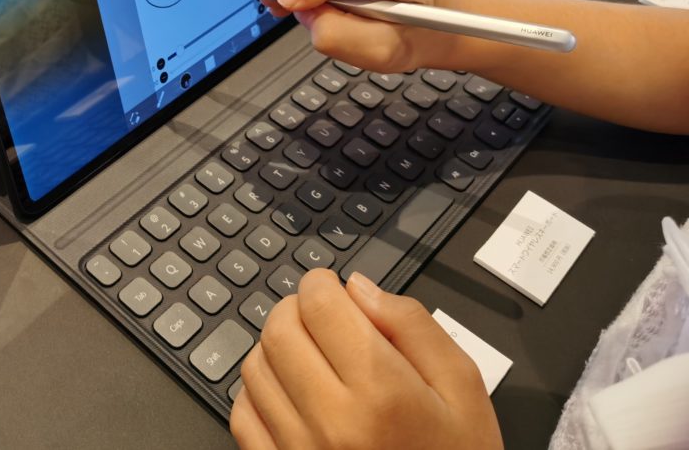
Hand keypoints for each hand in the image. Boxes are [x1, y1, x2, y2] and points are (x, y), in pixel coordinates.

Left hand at [231, 270, 501, 449]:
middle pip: (278, 329)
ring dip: (278, 349)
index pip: (318, 305)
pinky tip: (293, 394)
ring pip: (255, 366)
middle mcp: (331, 421)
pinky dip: (261, 392)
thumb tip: (359, 288)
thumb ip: (413, 325)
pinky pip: (242, 413)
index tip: (333, 289)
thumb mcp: (463, 388)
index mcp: (380, 391)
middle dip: (297, 310)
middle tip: (323, 318)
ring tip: (313, 359)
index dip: (322, 284)